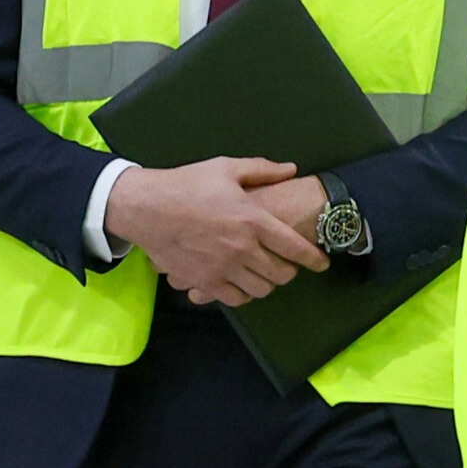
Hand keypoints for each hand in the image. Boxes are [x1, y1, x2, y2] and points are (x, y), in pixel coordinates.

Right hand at [105, 158, 328, 307]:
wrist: (144, 207)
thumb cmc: (186, 185)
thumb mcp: (226, 169)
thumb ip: (262, 170)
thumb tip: (291, 170)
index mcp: (253, 220)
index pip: (295, 247)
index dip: (314, 259)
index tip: (322, 263)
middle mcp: (242, 248)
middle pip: (281, 273)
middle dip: (290, 271)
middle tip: (287, 265)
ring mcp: (222, 268)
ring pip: (261, 289)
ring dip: (267, 283)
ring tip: (265, 274)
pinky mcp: (203, 281)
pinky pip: (234, 298)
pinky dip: (244, 294)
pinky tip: (242, 284)